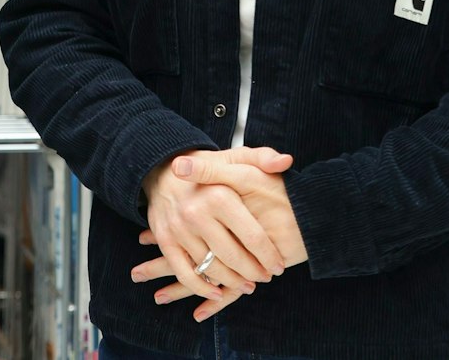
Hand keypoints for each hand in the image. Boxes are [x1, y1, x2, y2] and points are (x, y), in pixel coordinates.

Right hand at [135, 147, 293, 320]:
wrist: (162, 170)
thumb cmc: (207, 166)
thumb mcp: (236, 156)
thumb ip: (263, 157)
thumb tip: (286, 161)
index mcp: (219, 195)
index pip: (253, 236)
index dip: (269, 256)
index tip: (279, 265)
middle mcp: (197, 213)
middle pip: (233, 257)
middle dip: (254, 273)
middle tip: (265, 278)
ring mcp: (179, 230)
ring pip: (211, 268)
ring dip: (232, 283)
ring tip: (248, 285)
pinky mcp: (166, 241)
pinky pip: (185, 273)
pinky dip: (201, 288)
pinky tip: (218, 292)